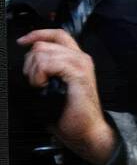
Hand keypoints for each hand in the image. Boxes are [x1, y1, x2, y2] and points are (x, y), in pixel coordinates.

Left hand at [17, 28, 116, 164]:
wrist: (86, 130)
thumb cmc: (69, 114)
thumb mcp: (54, 87)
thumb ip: (46, 69)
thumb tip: (27, 63)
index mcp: (75, 60)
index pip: (57, 35)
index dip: (38, 34)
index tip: (23, 42)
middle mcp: (80, 58)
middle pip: (44, 44)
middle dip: (30, 62)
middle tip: (35, 81)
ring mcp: (80, 65)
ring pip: (43, 52)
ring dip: (34, 71)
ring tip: (40, 86)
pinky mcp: (78, 74)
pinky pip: (48, 63)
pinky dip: (39, 75)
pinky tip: (43, 86)